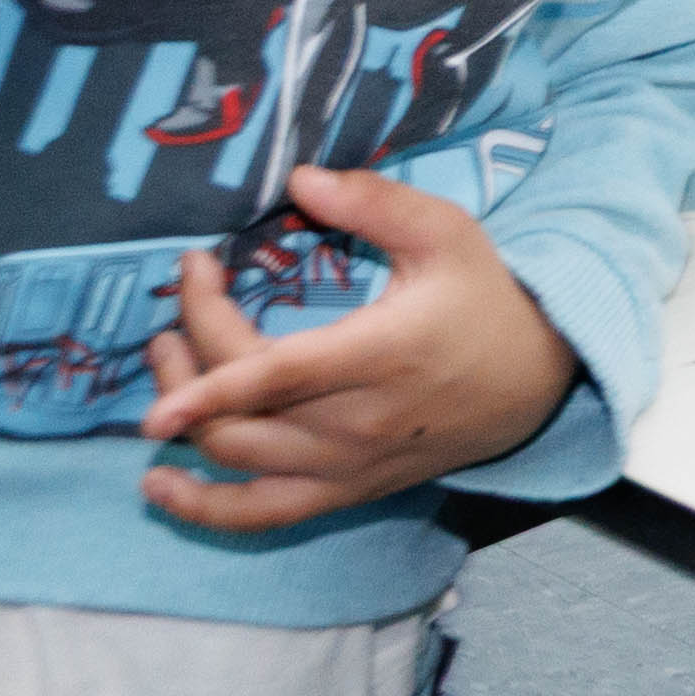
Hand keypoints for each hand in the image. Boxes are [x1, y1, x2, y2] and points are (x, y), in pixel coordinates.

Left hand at [137, 167, 584, 532]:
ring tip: (168, 360)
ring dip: (184, 415)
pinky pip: (260, 515)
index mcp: (381, 357)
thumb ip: (375, 203)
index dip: (210, 369)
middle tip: (178, 309)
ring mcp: (347, 466)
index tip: (166, 323)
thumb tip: (298, 179)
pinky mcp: (345, 491)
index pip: (276, 372)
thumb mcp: (446, 234)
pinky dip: (203, 509)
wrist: (536, 381)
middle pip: (239, 410)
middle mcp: (357, 424)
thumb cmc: (485, 299)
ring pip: (235, 458)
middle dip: (185, 360)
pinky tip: (158, 485)